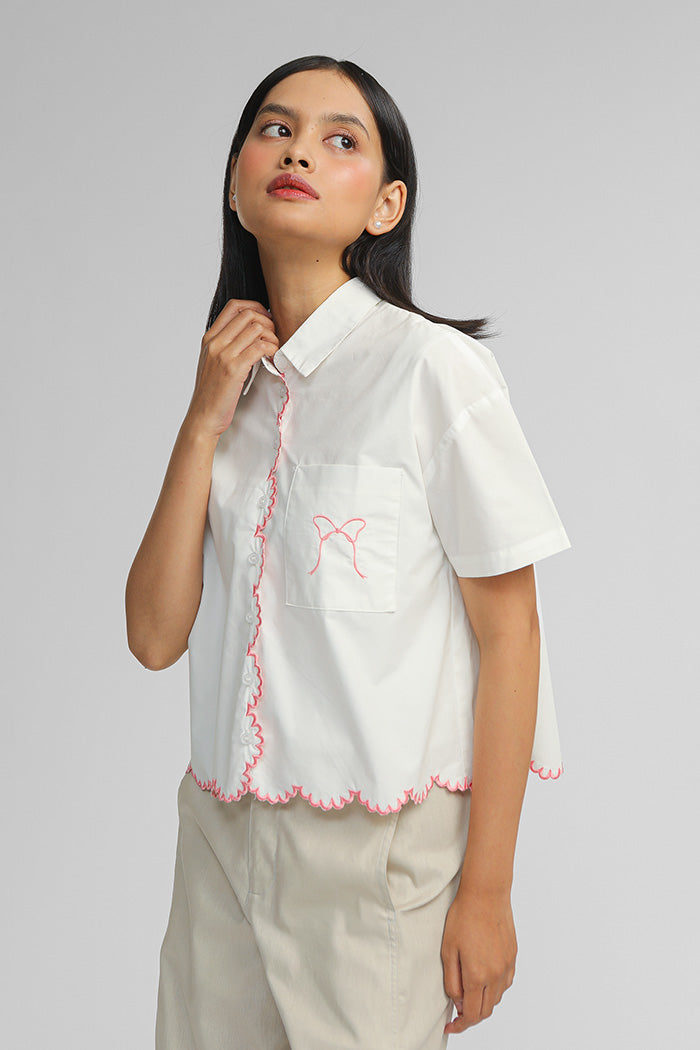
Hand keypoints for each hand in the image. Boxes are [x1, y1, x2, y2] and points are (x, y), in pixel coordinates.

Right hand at [186, 299, 279, 437]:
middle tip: (273, 337)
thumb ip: (226, 345)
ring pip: (256, 328)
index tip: (265, 319)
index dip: (255, 307)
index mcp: (209, 338)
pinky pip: (260, 347)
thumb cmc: (212, 392)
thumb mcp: (212, 362)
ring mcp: (223, 355)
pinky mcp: (234, 369)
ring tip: (274, 350)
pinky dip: (272, 350)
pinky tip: (273, 359)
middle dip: (268, 322)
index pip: (233, 306)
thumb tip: (250, 334)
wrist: (203, 416)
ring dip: (272, 337)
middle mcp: (215, 342)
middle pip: (248, 314)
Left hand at [441, 883, 516, 1034]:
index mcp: (477, 975)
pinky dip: (494, 989)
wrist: (486, 894)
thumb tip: (458, 1002)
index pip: (471, 1014)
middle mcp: (496, 975)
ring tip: (468, 991)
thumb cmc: (464, 917)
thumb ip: (452, 981)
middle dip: (471, 1016)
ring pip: (497, 998)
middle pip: (486, 1011)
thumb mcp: (448, 950)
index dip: (460, 1025)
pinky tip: (484, 978)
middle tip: (457, 1012)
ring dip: (483, 1002)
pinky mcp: (513, 956)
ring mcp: (507, 966)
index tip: (451, 1026)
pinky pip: (505, 983)